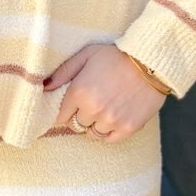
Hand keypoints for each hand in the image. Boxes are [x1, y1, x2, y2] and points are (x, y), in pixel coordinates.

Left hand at [42, 43, 166, 141]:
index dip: (64, 112)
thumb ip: (63, 72)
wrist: (151, 61)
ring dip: (94, 125)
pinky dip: (108, 133)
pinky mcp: (128, 128)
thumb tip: (45, 88)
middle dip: (79, 117)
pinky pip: (110, 140)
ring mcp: (111, 120)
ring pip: (92, 134)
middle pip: (76, 125)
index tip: (71, 107)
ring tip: (103, 111)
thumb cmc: (116, 56)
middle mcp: (93, 109)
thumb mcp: (86, 55)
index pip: (61, 116)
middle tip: (90, 106)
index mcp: (79, 92)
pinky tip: (113, 120)